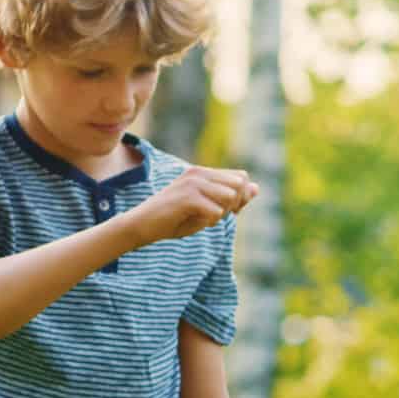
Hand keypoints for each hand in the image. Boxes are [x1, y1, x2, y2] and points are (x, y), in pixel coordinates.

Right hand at [131, 166, 258, 244]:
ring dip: (220, 214)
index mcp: (203, 172)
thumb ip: (231, 198)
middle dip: (232, 205)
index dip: (239, 199)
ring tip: (199, 218)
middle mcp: (199, 172)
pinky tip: (191, 221)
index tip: (222, 211)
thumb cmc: (174, 219)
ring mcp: (193, 183)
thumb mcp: (206, 209)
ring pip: (230, 198)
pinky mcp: (188, 197)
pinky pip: (216, 213)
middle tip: (211, 215)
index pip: (241, 178)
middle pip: (239, 186)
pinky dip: (208, 222)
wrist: (142, 225)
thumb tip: (257, 188)